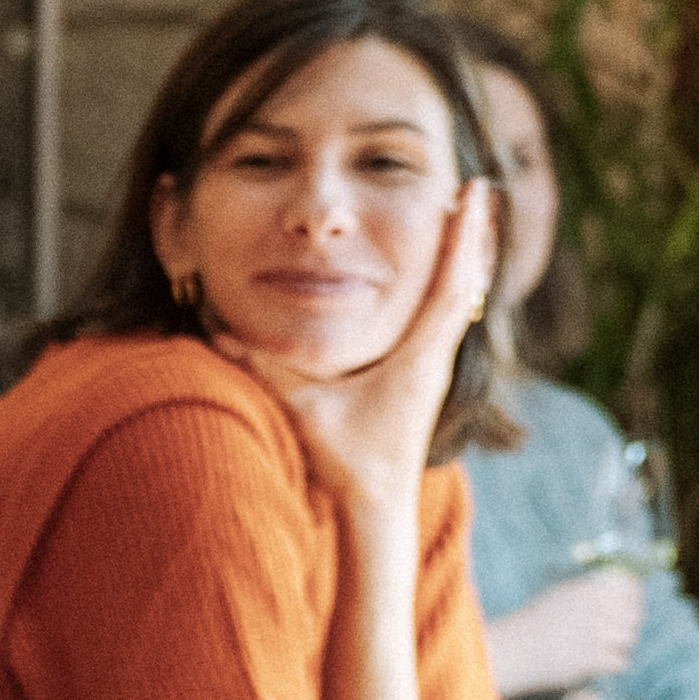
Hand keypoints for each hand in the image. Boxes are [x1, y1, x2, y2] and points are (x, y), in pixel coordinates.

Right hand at [217, 176, 495, 524]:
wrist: (378, 510)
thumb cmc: (348, 463)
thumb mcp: (304, 410)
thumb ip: (265, 369)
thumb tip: (220, 333)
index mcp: (419, 358)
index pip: (449, 286)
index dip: (461, 238)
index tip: (472, 195)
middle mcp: (436, 359)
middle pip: (465, 285)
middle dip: (471, 236)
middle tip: (478, 189)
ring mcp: (434, 370)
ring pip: (460, 302)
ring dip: (465, 260)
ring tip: (470, 220)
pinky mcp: (425, 380)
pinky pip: (447, 321)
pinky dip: (453, 288)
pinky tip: (450, 277)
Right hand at [481, 564, 646, 699]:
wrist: (515, 650)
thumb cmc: (536, 622)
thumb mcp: (561, 594)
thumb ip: (591, 589)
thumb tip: (624, 585)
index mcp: (587, 589)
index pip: (629, 586)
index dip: (635, 595)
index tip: (632, 603)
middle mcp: (594, 609)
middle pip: (634, 615)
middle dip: (629, 624)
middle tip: (617, 631)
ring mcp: (594, 635)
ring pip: (629, 639)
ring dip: (620, 645)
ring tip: (602, 649)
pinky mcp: (592, 660)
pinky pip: (620, 662)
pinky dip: (611, 665)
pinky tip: (596, 663)